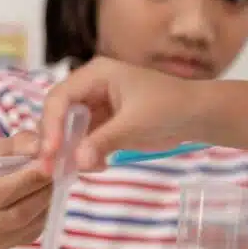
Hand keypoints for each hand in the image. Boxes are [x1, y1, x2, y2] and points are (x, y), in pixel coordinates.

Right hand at [0, 132, 52, 248]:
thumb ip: (17, 145)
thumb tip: (45, 146)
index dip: (29, 180)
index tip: (51, 165)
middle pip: (18, 213)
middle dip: (44, 190)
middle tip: (60, 171)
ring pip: (31, 223)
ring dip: (49, 200)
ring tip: (56, 180)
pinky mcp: (15, 244)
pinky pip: (38, 228)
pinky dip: (48, 210)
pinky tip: (49, 195)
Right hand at [38, 56, 200, 172]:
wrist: (198, 115)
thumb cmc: (170, 108)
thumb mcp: (135, 124)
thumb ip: (104, 141)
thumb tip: (77, 162)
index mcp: (96, 74)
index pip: (59, 98)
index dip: (51, 125)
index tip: (51, 151)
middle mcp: (91, 88)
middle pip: (59, 114)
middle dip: (55, 142)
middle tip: (49, 169)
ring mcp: (98, 107)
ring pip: (70, 131)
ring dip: (68, 152)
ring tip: (66, 173)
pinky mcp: (106, 125)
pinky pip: (86, 141)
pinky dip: (85, 156)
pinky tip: (96, 167)